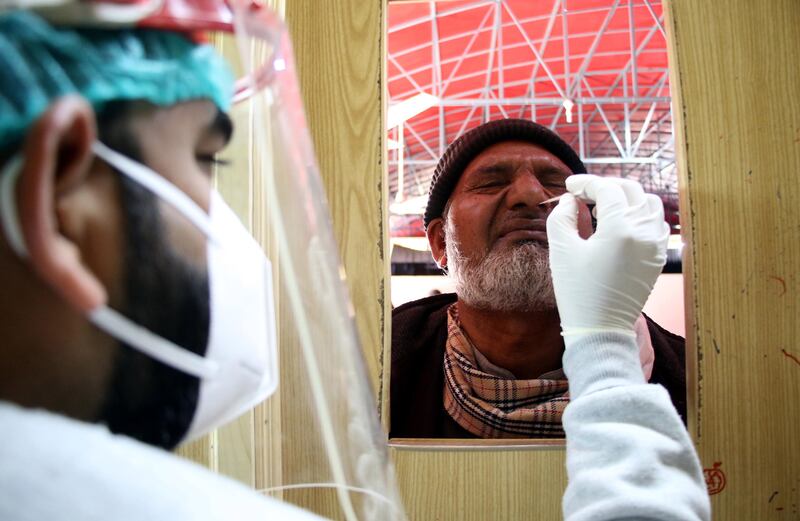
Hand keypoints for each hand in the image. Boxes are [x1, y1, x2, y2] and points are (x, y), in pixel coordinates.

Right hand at [546, 174, 669, 335]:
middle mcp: (644, 233)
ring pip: (649, 204)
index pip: (607, 189)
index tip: (569, 186)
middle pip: (631, 191)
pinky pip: (657, 223)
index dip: (586, 183)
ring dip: (626, 198)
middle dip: (606, 186)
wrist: (600, 328)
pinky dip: (641, 215)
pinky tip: (622, 224)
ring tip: (605, 207)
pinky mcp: (658, 257)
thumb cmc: (577, 291)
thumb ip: (562, 217)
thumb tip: (570, 201)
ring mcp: (656, 245)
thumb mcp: (561, 250)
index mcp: (620, 229)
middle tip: (584, 193)